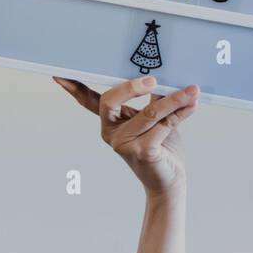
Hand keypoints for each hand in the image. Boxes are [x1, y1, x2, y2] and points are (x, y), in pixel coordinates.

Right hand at [53, 75, 197, 196]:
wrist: (170, 180)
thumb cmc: (161, 146)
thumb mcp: (153, 117)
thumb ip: (151, 99)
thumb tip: (159, 72)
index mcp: (110, 122)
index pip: (89, 101)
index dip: (75, 88)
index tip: (60, 75)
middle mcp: (111, 132)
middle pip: (109, 100)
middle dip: (130, 87)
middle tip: (152, 79)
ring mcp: (124, 144)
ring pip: (149, 111)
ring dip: (174, 99)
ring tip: (191, 90)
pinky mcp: (142, 152)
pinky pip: (163, 125)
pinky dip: (180, 113)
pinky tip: (192, 106)